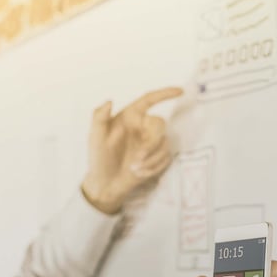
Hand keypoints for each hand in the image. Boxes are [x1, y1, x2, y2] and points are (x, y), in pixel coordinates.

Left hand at [81, 86, 182, 213]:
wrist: (106, 184)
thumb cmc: (99, 159)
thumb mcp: (96, 138)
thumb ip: (99, 118)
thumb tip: (109, 101)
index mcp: (130, 117)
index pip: (149, 100)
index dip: (165, 94)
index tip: (180, 91)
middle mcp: (142, 126)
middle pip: (160, 125)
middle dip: (151, 144)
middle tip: (138, 159)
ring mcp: (151, 142)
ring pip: (164, 144)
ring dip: (151, 159)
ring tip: (134, 170)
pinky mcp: (157, 157)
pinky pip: (165, 157)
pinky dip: (153, 167)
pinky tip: (140, 174)